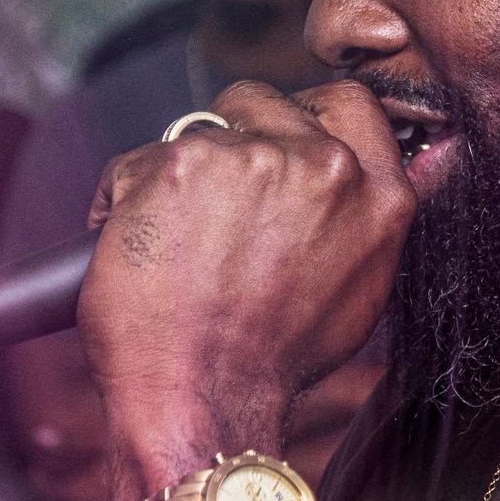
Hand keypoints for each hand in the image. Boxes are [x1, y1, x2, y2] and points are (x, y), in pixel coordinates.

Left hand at [77, 79, 411, 471]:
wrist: (207, 398)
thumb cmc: (276, 358)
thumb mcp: (362, 286)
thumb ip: (365, 218)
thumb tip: (368, 178)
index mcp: (377, 193)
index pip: (351, 103)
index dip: (305, 115)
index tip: (277, 137)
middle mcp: (325, 165)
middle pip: (265, 102)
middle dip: (232, 137)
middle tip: (212, 200)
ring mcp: (253, 158)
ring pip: (197, 130)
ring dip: (178, 173)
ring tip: (174, 240)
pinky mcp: (181, 164)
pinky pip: (137, 159)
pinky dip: (123, 199)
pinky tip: (132, 246)